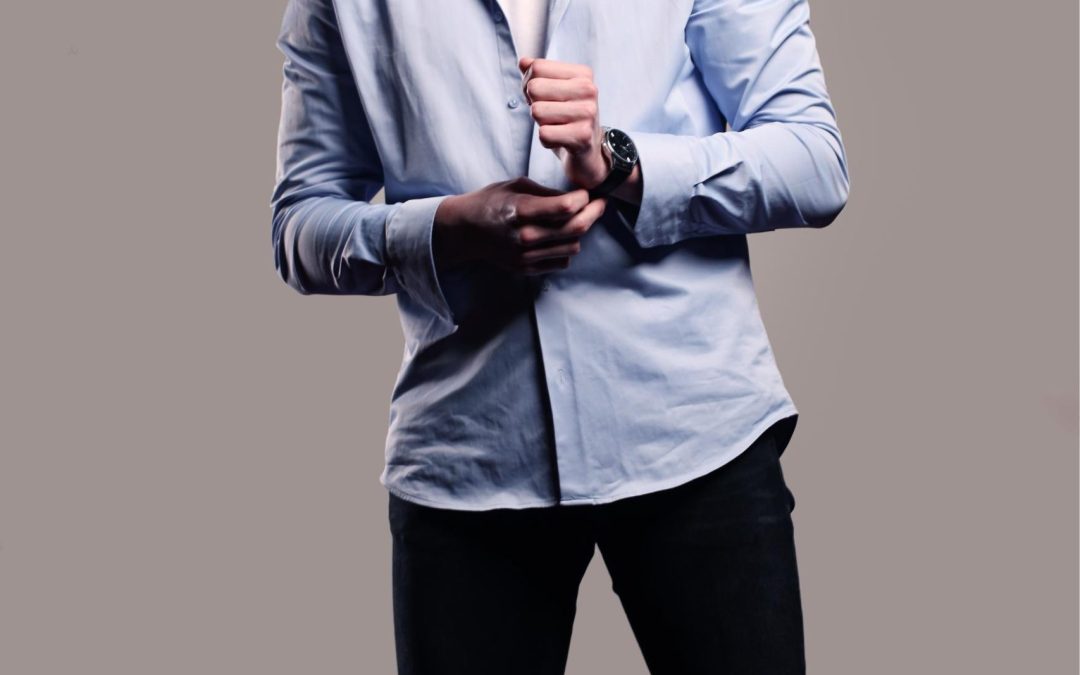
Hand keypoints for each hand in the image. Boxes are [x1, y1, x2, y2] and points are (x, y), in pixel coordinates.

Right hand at [433, 177, 607, 275]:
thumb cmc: (491, 202)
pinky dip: (566, 249)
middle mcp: (526, 236)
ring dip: (579, 233)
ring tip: (576, 220)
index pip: (566, 207)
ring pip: (573, 247)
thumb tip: (576, 198)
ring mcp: (526, 255)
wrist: (466, 231)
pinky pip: (561, 262)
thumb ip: (547, 193)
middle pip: (576, 228)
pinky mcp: (526, 268)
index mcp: (522, 210)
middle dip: (594, 213)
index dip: (584, 198)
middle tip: (599, 204)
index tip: (587, 193)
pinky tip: (560, 238)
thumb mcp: (517, 186)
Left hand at [519, 56, 609, 190]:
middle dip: (535, 105)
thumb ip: (538, 74)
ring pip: (537, 111)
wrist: (589, 153)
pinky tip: (561, 140)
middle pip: (534, 88)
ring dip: (541, 123)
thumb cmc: (568, 119)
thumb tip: (523, 61)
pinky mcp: (582, 136)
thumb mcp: (554, 92)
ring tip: (558, 127)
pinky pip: (544, 134)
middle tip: (551, 115)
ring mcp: (588, 113)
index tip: (544, 98)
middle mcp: (589, 90)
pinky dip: (546, 140)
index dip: (529, 85)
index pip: (536, 68)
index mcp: (582, 74)